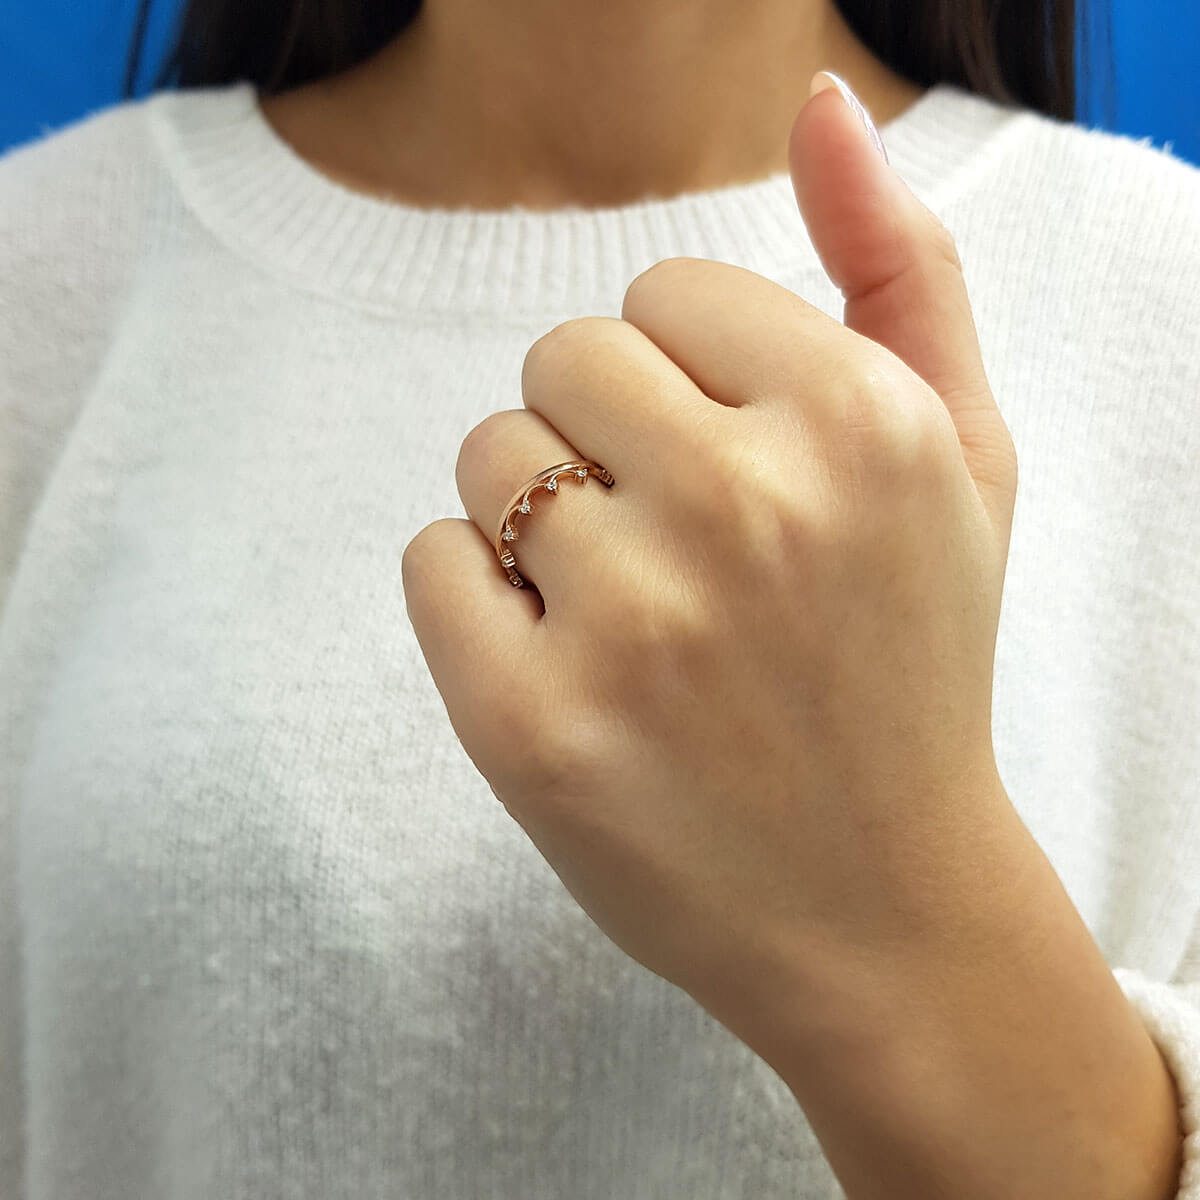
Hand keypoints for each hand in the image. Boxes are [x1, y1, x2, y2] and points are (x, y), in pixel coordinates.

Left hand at [402, 74, 1021, 1055]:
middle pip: (561, 357)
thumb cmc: (913, 667)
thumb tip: (820, 104)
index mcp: (862, 422)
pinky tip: (566, 667)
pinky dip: (475, 599)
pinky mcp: (532, 728)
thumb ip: (905, 268)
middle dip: (602, 438)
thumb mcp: (964, 462)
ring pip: (486, 453)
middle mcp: (750, 508)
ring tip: (630, 616)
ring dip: (535, 518)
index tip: (730, 476)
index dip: (686, 386)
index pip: (663, 292)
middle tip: (675, 550)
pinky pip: (430, 562)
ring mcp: (634, 625)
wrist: (882, 907)